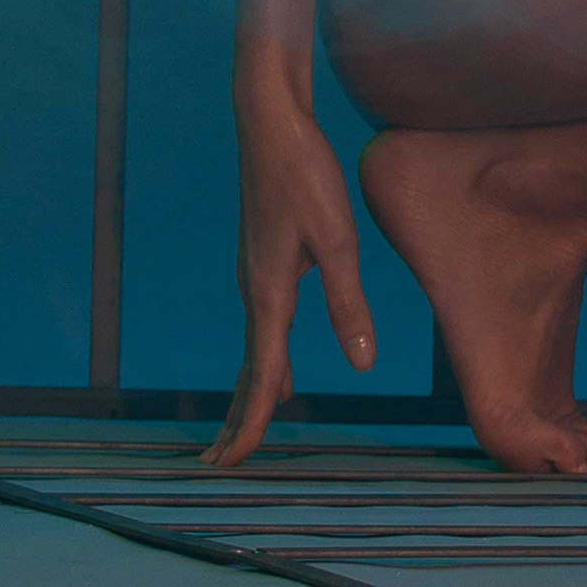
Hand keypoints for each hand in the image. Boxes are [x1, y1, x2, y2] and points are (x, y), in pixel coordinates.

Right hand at [200, 90, 375, 469]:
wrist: (271, 123)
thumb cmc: (306, 175)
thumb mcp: (338, 239)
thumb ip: (348, 302)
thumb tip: (362, 363)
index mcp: (269, 293)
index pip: (261, 373)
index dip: (251, 422)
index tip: (234, 464)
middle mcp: (255, 288)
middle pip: (250, 366)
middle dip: (241, 415)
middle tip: (224, 463)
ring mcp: (254, 271)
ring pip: (257, 341)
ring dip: (254, 384)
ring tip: (255, 420)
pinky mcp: (262, 255)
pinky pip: (262, 318)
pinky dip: (264, 351)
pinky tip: (276, 353)